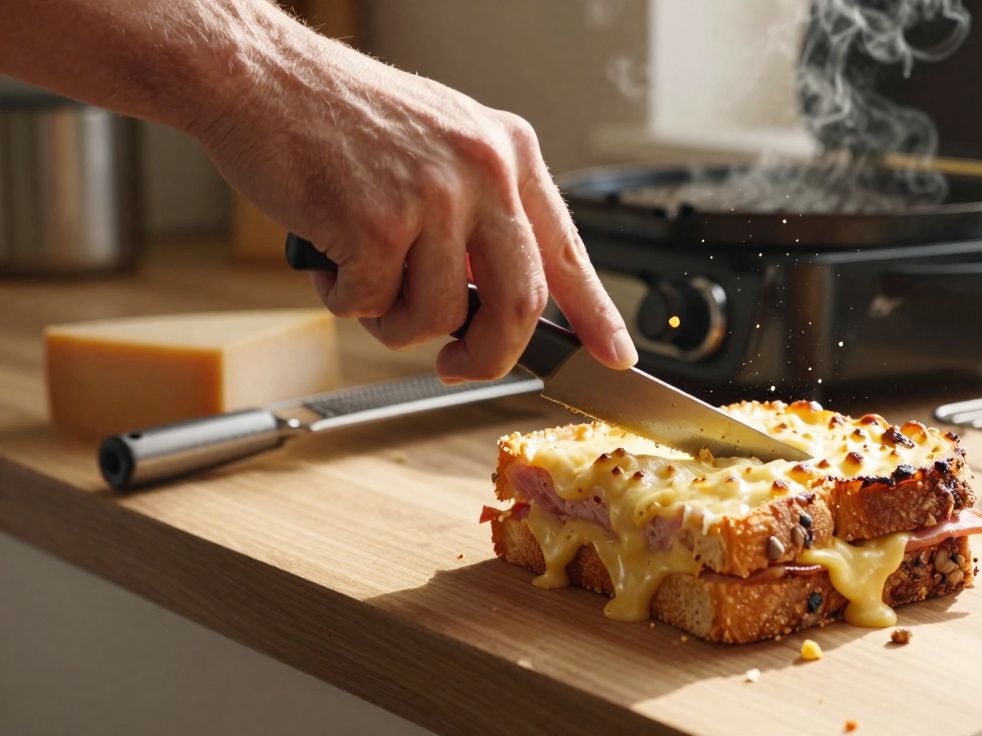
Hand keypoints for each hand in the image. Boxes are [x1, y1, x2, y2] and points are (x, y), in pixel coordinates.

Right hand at [194, 19, 635, 381]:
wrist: (259, 77)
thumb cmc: (340, 117)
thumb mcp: (442, 145)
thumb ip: (480, 215)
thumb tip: (497, 301)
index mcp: (509, 153)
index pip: (568, 251)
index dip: (595, 315)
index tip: (614, 355)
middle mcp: (484, 172)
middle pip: (519, 305)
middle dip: (487, 355)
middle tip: (458, 364)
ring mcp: (434, 198)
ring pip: (437, 317)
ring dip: (390, 320)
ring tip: (360, 271)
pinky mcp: (377, 224)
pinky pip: (371, 307)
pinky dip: (342, 299)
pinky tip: (326, 252)